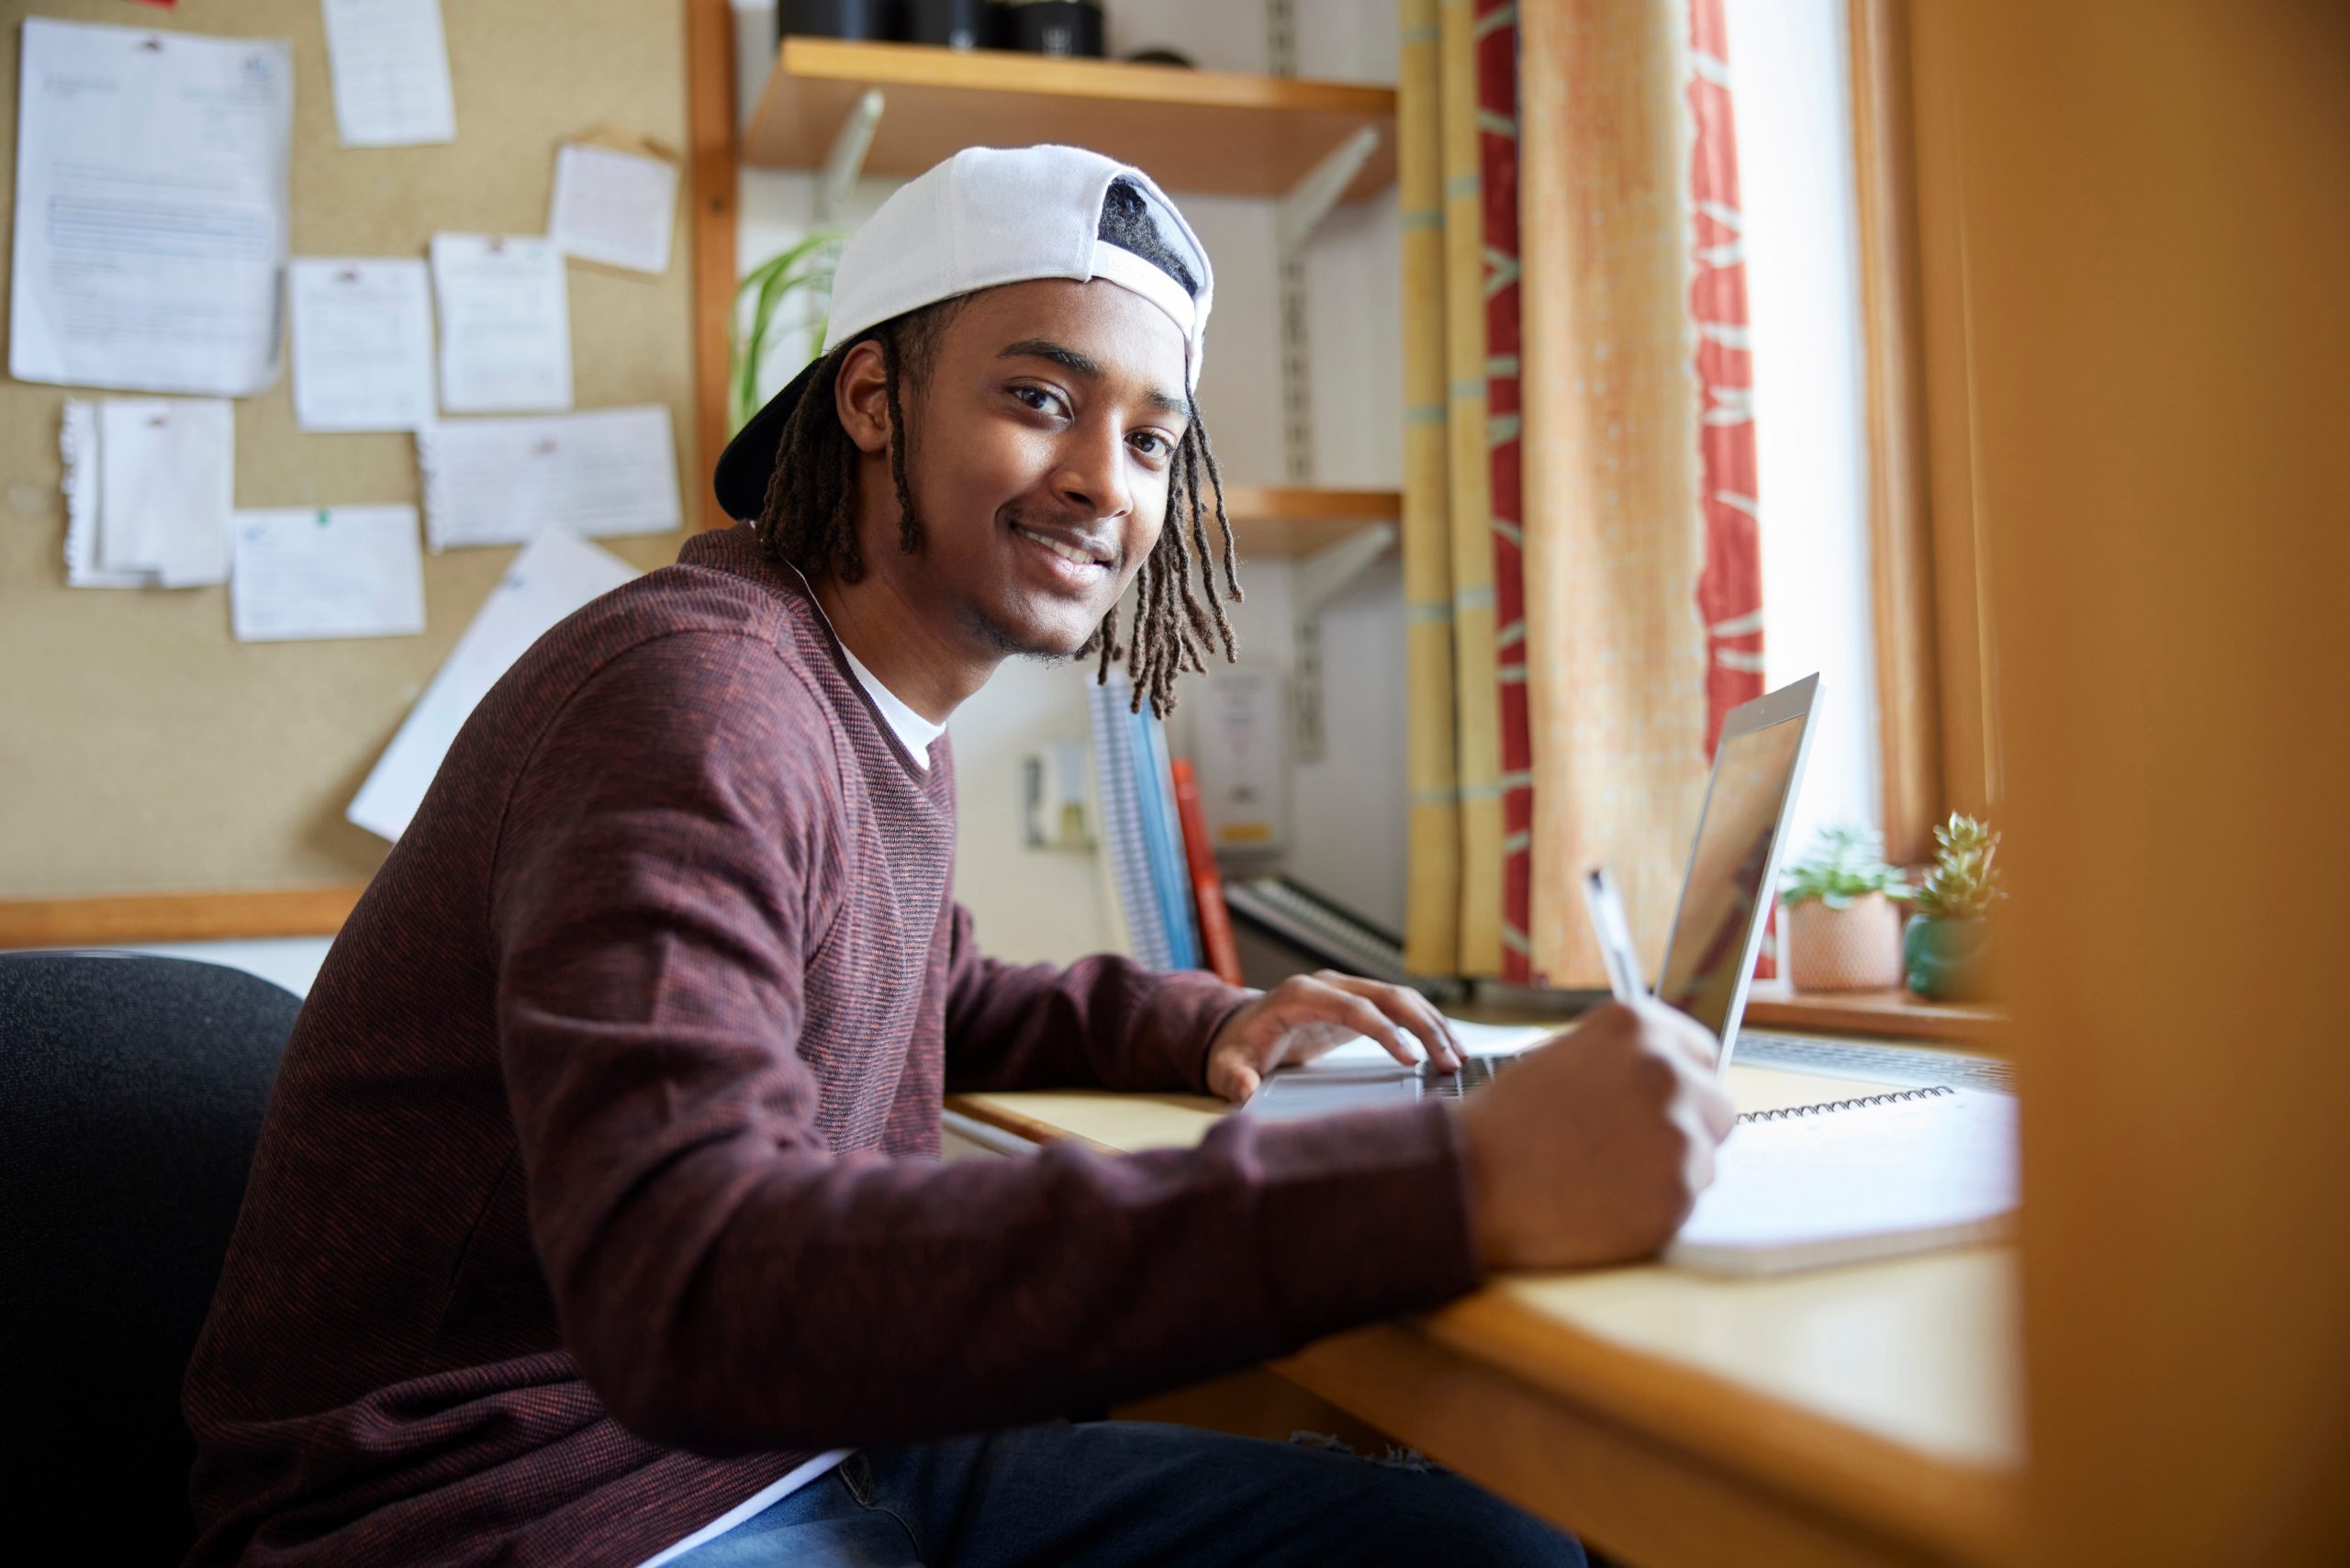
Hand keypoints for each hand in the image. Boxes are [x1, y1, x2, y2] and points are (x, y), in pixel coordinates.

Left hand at [1203, 970, 1460, 1102]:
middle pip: (1387, 996)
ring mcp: (1345, 990)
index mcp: (1299, 995)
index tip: (1410, 1058)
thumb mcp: (1225, 1066)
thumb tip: (1246, 1088)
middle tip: (1449, 1063)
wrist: (1237, 1030)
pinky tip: (1446, 1047)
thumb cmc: (1234, 1049)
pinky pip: (1399, 1008)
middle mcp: (1328, 984)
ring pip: (1400, 998)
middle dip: (1423, 1027)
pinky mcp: (1357, 1003)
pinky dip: (1425, 1024)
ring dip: (1433, 1024)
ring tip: (1458, 1058)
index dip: (1384, 1031)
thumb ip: (1233, 1077)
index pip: (1353, 1007)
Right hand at [1456, 999, 1735, 1270]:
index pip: (1702, 1052)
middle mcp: (1665, 1069)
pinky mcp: (1678, 1191)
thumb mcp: (1565, 1058)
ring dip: (1668, 1170)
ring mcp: (1677, 1132)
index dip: (1682, 1082)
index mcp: (1636, 1026)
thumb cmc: (1506, 1123)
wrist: (1468, 1179)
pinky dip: (1655, 1207)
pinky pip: (1687, 1200)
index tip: (1665, 1103)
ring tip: (1605, 1176)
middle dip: (1683, 1128)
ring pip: (1703, 1157)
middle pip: (1714, 1106)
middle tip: (1628, 1150)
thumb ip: (1623, 1061)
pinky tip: (1606, 1201)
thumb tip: (1669, 1076)